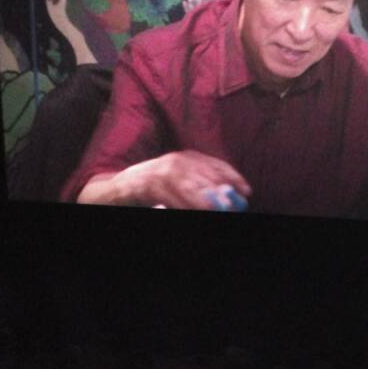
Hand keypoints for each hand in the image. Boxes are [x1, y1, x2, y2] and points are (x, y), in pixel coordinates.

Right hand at [80, 150, 250, 210]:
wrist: (120, 187)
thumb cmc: (155, 186)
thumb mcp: (180, 179)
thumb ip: (199, 183)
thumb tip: (226, 195)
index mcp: (186, 156)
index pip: (216, 164)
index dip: (233, 177)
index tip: (247, 191)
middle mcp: (176, 160)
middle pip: (206, 177)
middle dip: (222, 194)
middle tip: (232, 206)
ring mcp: (162, 171)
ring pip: (190, 189)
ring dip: (205, 203)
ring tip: (216, 210)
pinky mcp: (148, 184)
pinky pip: (170, 197)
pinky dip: (183, 206)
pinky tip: (194, 211)